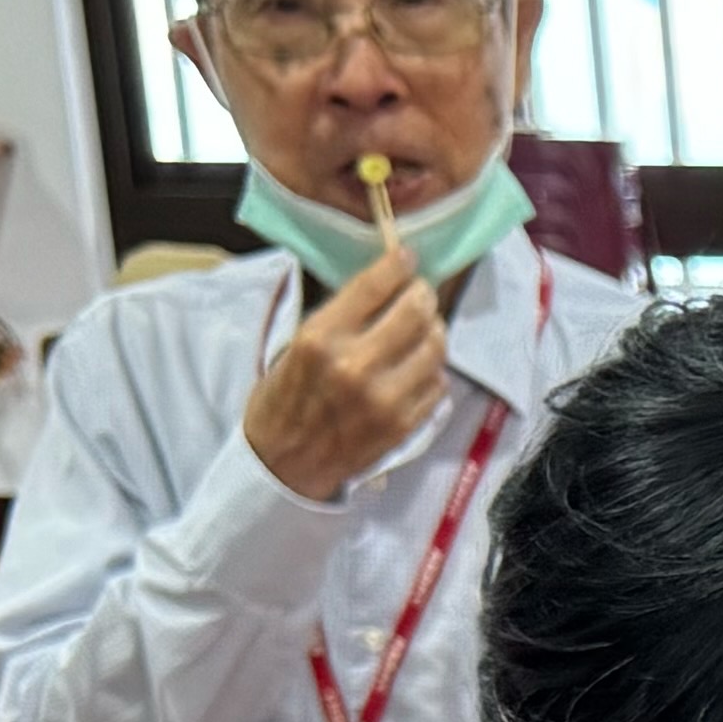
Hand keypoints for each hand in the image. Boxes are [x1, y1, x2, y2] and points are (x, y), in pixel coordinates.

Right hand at [238, 238, 445, 506]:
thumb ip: (341, 317)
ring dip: (434, 331)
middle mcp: (355, 366)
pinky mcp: (404, 425)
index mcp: (320, 338)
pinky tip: (418, 368)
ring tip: (424, 329)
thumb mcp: (297, 345)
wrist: (284, 464)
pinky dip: (433, 370)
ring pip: (435, 347)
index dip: (398, 265)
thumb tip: (385, 284)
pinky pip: (438, 384)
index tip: (407, 258)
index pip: (374, 286)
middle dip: (422, 295)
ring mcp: (384, 399)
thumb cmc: (285, 397)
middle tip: (420, 293)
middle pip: (415, 312)